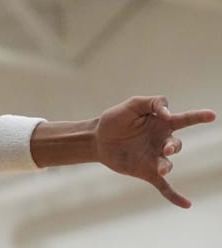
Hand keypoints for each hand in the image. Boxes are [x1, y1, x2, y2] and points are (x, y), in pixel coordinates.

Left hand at [96, 96, 214, 207]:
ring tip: (161, 169)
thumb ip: (151, 103)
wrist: (97, 139)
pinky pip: (164, 187)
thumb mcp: (132, 105)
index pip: (184, 120)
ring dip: (166, 166)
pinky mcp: (147, 172)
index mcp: (161, 124)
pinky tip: (186, 204)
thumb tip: (167, 114)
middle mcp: (162, 141)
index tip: (211, 115)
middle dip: (174, 146)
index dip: (198, 117)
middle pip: (176, 144)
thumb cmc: (115, 119)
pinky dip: (174, 195)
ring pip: (168, 164)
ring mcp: (155, 158)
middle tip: (167, 147)